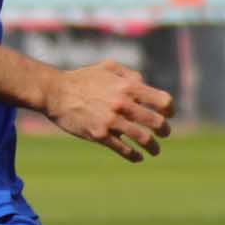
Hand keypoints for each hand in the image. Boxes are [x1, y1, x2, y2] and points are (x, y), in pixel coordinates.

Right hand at [45, 61, 171, 162]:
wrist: (55, 92)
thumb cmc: (81, 79)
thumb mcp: (108, 67)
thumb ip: (130, 74)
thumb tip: (145, 85)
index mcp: (128, 86)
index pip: (162, 101)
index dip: (169, 110)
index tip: (168, 115)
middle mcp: (123, 104)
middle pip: (156, 122)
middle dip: (164, 131)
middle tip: (164, 134)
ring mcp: (111, 121)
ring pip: (142, 139)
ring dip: (153, 147)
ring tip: (155, 151)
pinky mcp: (100, 135)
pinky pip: (123, 149)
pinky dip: (134, 156)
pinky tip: (137, 157)